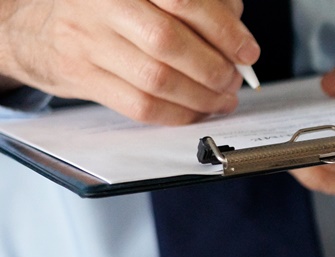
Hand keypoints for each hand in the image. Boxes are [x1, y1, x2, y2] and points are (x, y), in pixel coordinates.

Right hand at [0, 0, 254, 124]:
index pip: (183, 0)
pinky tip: (195, 110)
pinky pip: (140, 106)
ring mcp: (88, 41)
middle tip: (233, 78)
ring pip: (156, 79)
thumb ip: (195, 5)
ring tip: (221, 97)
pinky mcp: (82, 77)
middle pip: (168, 42)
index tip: (246, 51)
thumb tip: (237, 35)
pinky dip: (178, 114)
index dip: (223, 30)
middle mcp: (102, 5)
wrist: (35, 28)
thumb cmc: (106, 9)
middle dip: (214, 67)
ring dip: (201, 96)